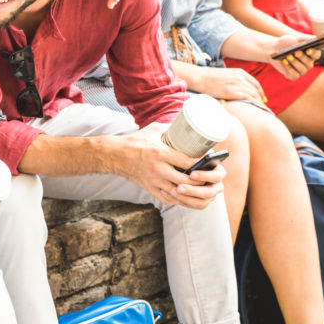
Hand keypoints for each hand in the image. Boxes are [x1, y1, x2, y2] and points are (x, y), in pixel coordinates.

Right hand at [109, 123, 224, 209]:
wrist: (114, 155)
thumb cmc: (134, 140)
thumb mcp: (153, 130)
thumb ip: (170, 129)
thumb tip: (186, 126)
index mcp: (160, 153)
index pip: (187, 161)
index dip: (201, 162)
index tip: (209, 160)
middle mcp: (157, 169)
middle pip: (185, 180)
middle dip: (199, 180)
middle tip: (207, 176)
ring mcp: (153, 180)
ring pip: (177, 191)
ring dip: (189, 190)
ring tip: (198, 186)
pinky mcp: (148, 188)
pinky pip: (166, 198)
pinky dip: (177, 197)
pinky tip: (183, 193)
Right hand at [187, 66, 265, 103]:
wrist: (201, 77)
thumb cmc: (210, 78)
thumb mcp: (226, 75)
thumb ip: (234, 79)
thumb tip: (238, 88)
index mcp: (240, 72)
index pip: (255, 83)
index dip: (261, 92)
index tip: (263, 99)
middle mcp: (240, 77)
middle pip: (255, 90)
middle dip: (260, 99)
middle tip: (263, 107)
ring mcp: (236, 84)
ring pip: (253, 94)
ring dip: (258, 103)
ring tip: (259, 110)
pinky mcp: (232, 92)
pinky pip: (247, 98)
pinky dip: (253, 103)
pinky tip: (254, 108)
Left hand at [267, 33, 319, 79]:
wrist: (275, 48)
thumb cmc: (287, 42)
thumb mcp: (295, 38)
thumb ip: (305, 38)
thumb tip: (314, 39)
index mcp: (311, 54)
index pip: (317, 54)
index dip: (313, 53)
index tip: (308, 50)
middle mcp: (308, 63)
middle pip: (309, 62)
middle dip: (302, 57)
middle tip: (296, 52)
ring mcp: (301, 70)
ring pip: (302, 69)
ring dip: (295, 62)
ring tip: (288, 56)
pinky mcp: (293, 76)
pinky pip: (294, 75)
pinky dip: (289, 68)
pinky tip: (284, 61)